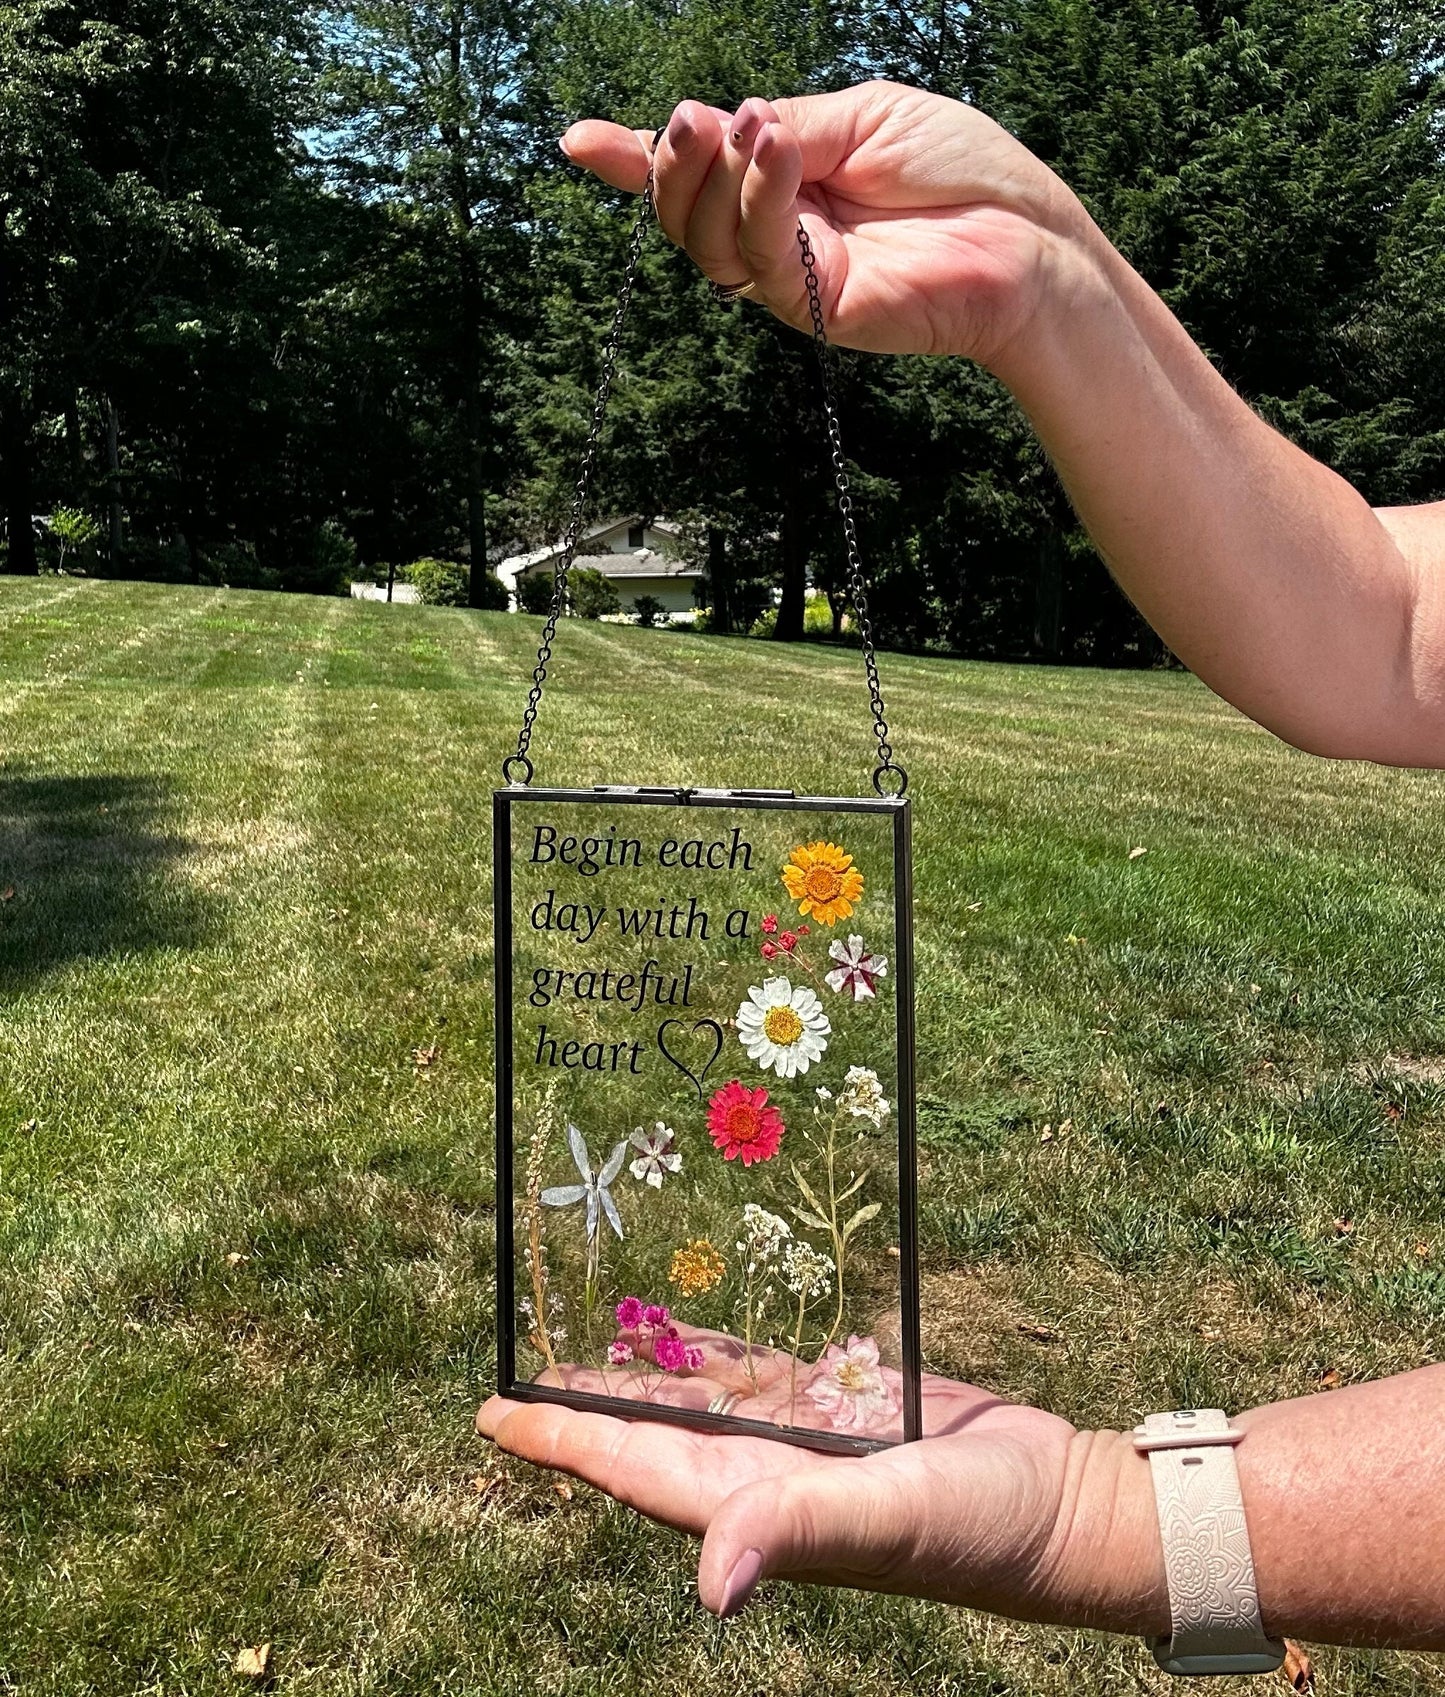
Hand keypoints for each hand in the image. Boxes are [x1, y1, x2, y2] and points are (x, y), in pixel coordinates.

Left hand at [477, 1325, 1164, 1629]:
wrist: (1057, 1502)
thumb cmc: (975, 1529)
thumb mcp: (884, 1521)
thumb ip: (795, 1531)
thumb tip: (709, 1587)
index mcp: (753, 1501)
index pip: (630, 1469)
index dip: (560, 1442)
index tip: (492, 1415)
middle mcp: (763, 1469)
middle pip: (649, 1427)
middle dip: (584, 1396)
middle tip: (520, 1352)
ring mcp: (801, 1434)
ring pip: (700, 1391)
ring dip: (644, 1363)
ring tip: (585, 1320)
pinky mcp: (843, 1398)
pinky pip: (762, 1364)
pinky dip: (719, 1341)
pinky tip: (685, 1316)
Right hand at [559, 81, 1094, 368]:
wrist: (1030, 236)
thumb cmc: (964, 171)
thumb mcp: (859, 117)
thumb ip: (782, 124)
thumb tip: (706, 119)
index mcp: (787, 184)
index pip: (699, 179)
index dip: (637, 163)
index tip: (580, 143)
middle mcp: (780, 236)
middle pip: (685, 217)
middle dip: (671, 165)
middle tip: (691, 120)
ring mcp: (794, 279)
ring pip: (706, 245)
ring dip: (710, 179)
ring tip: (745, 128)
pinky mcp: (816, 309)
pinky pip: (759, 259)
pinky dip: (758, 198)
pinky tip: (781, 152)